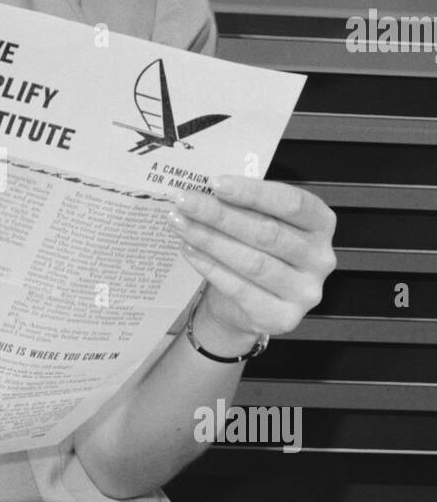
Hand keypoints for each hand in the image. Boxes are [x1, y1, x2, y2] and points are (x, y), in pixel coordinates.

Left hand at [165, 174, 336, 347]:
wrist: (245, 307)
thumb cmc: (254, 252)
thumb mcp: (258, 222)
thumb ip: (245, 206)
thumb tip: (205, 190)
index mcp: (321, 225)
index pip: (293, 203)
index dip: (253, 192)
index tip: (215, 183)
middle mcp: (321, 259)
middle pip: (267, 232)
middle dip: (220, 214)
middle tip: (185, 201)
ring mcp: (304, 292)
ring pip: (252, 262)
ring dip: (210, 239)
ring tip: (180, 223)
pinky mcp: (282, 318)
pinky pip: (240, 289)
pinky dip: (210, 267)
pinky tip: (189, 250)